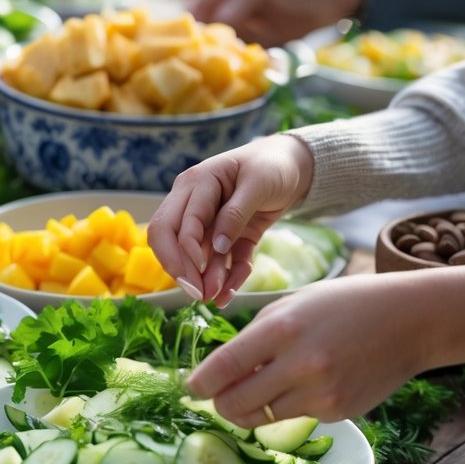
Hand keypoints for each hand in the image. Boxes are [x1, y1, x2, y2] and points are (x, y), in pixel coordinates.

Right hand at [148, 136, 313, 305]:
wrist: (295, 165)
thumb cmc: (273, 164)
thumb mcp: (258, 183)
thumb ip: (235, 213)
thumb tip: (216, 247)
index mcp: (195, 183)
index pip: (173, 223)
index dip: (183, 251)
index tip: (197, 274)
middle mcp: (194, 203)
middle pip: (169, 240)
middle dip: (181, 270)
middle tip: (198, 294)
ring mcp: (210, 222)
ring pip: (196, 256)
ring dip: (206, 278)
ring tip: (217, 299)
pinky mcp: (228, 237)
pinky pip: (222, 261)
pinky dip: (228, 277)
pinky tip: (231, 292)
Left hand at [189, 252, 464, 426]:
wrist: (412, 321)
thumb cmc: (346, 305)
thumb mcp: (294, 305)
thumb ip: (256, 336)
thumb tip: (220, 370)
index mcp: (281, 329)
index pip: (223, 367)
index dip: (199, 383)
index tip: (189, 388)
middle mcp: (299, 365)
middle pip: (234, 403)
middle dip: (219, 403)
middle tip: (216, 397)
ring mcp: (321, 393)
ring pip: (261, 417)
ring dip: (249, 409)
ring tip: (252, 392)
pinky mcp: (338, 411)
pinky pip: (295, 416)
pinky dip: (288, 405)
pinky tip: (304, 384)